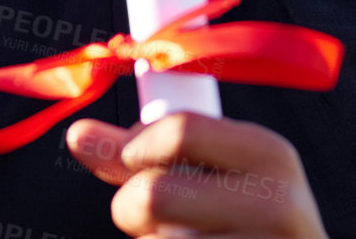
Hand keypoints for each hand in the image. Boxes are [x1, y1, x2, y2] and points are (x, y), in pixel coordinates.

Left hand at [67, 113, 325, 237]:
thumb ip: (146, 155)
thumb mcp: (215, 177)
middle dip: (131, 209)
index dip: (138, 148)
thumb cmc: (248, 223)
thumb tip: (79, 135)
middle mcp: (276, 204)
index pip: (181, 130)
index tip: (134, 161)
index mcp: (270, 155)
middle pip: (153, 195)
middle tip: (150, 220)